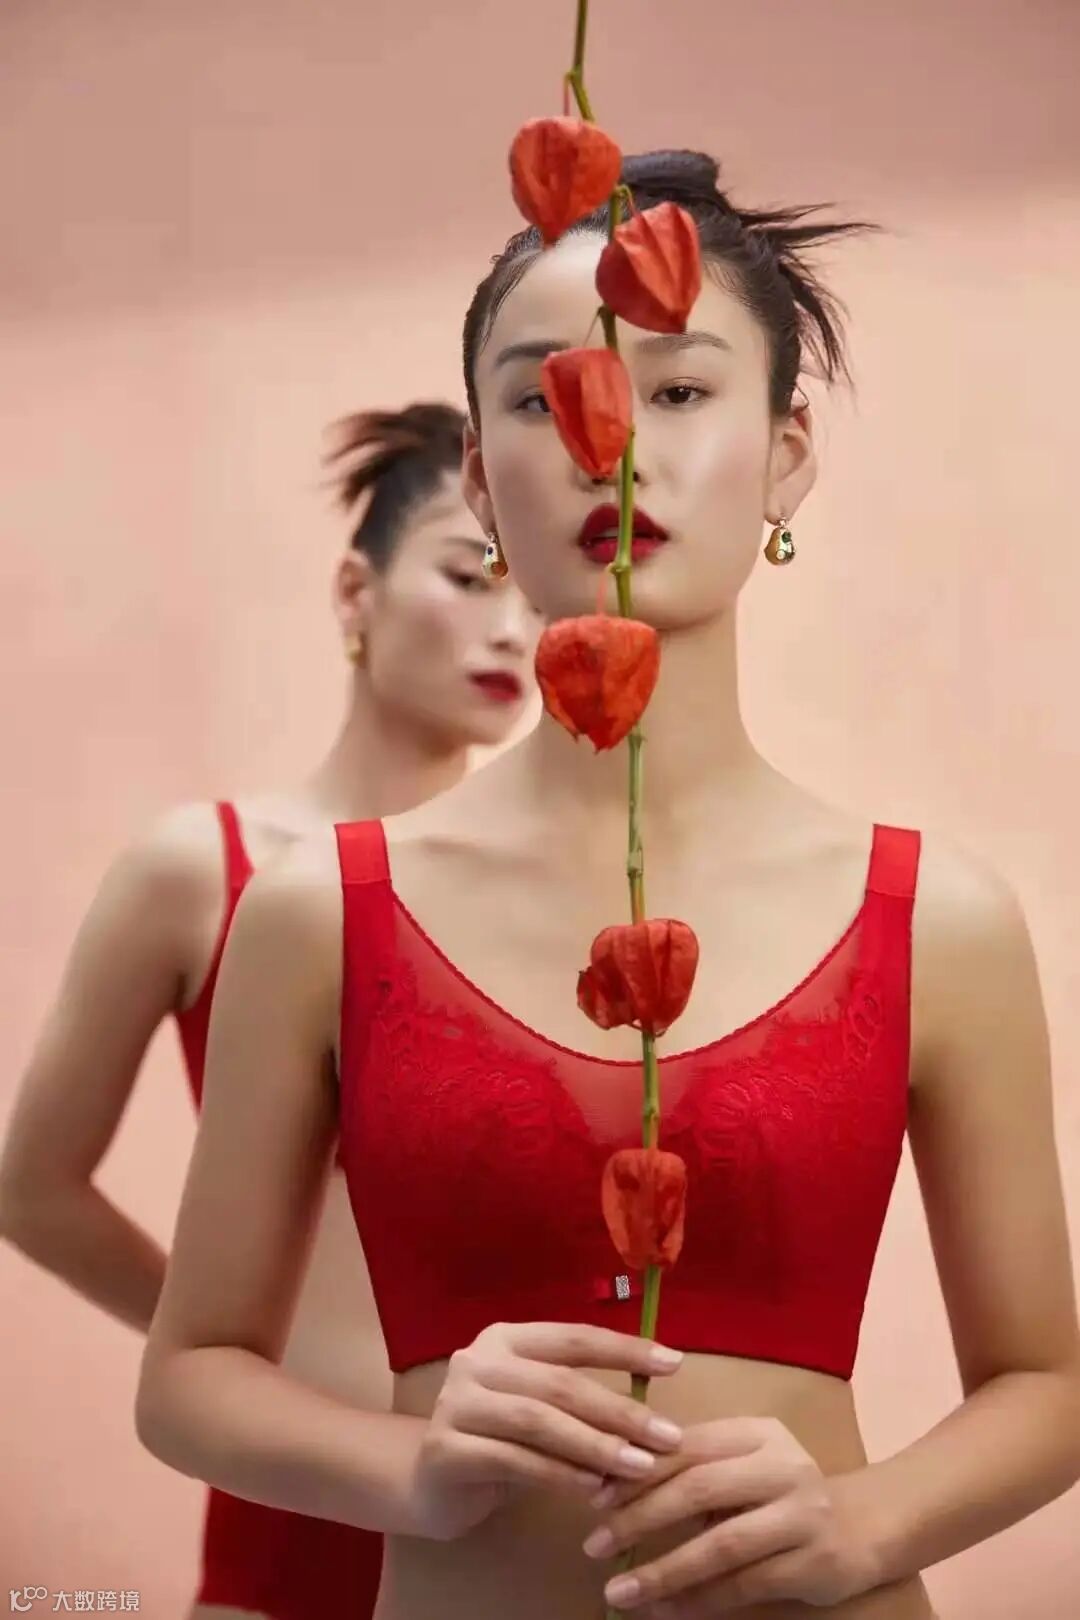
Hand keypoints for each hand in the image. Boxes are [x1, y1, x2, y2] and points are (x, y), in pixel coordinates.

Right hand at [410, 1320, 684, 1540]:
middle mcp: (478, 1362)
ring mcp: (458, 1404)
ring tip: (640, 1467)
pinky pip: (516, 1460)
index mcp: (506, 1340)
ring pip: (539, 1421)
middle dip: (620, 1411)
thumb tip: (653, 1424)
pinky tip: (594, 1488)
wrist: (427, 1483)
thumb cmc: (498, 1441)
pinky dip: (560, 1474)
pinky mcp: (446, 1450)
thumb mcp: (539, 1412)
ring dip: (596, 1445)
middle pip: (561, 1383)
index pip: (574, 1337)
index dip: (624, 1349)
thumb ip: (581, 1409)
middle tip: (668, 1436)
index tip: (674, 1363)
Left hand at [583, 1416, 881, 1612]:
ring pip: (720, 1545)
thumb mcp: (745, 1463)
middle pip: (700, 1489)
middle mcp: (782, 1466)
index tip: (593, 1497)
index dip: (637, 1472)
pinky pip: (743, 1585)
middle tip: (595, 1544)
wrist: (867, 1524)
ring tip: (619, 1592)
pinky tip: (664, 1611)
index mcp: (757, 1432)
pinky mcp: (812, 1562)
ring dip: (664, 1571)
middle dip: (640, 1518)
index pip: (687, 1446)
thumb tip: (611, 1484)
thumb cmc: (783, 1491)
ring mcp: (801, 1515)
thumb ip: (694, 1466)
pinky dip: (699, 1600)